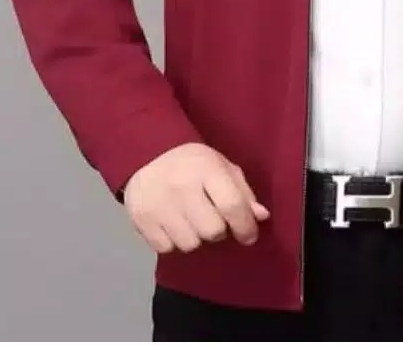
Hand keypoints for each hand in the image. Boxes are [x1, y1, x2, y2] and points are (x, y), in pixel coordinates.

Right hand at [123, 143, 269, 253]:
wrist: (148, 154)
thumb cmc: (193, 163)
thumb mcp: (221, 167)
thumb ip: (243, 192)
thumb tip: (260, 217)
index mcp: (207, 170)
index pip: (231, 205)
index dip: (245, 225)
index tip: (249, 235)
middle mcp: (182, 188)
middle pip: (212, 231)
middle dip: (220, 231)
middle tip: (214, 220)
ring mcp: (160, 206)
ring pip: (190, 244)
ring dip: (197, 238)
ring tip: (193, 222)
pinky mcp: (141, 220)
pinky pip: (166, 249)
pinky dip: (174, 242)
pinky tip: (174, 226)